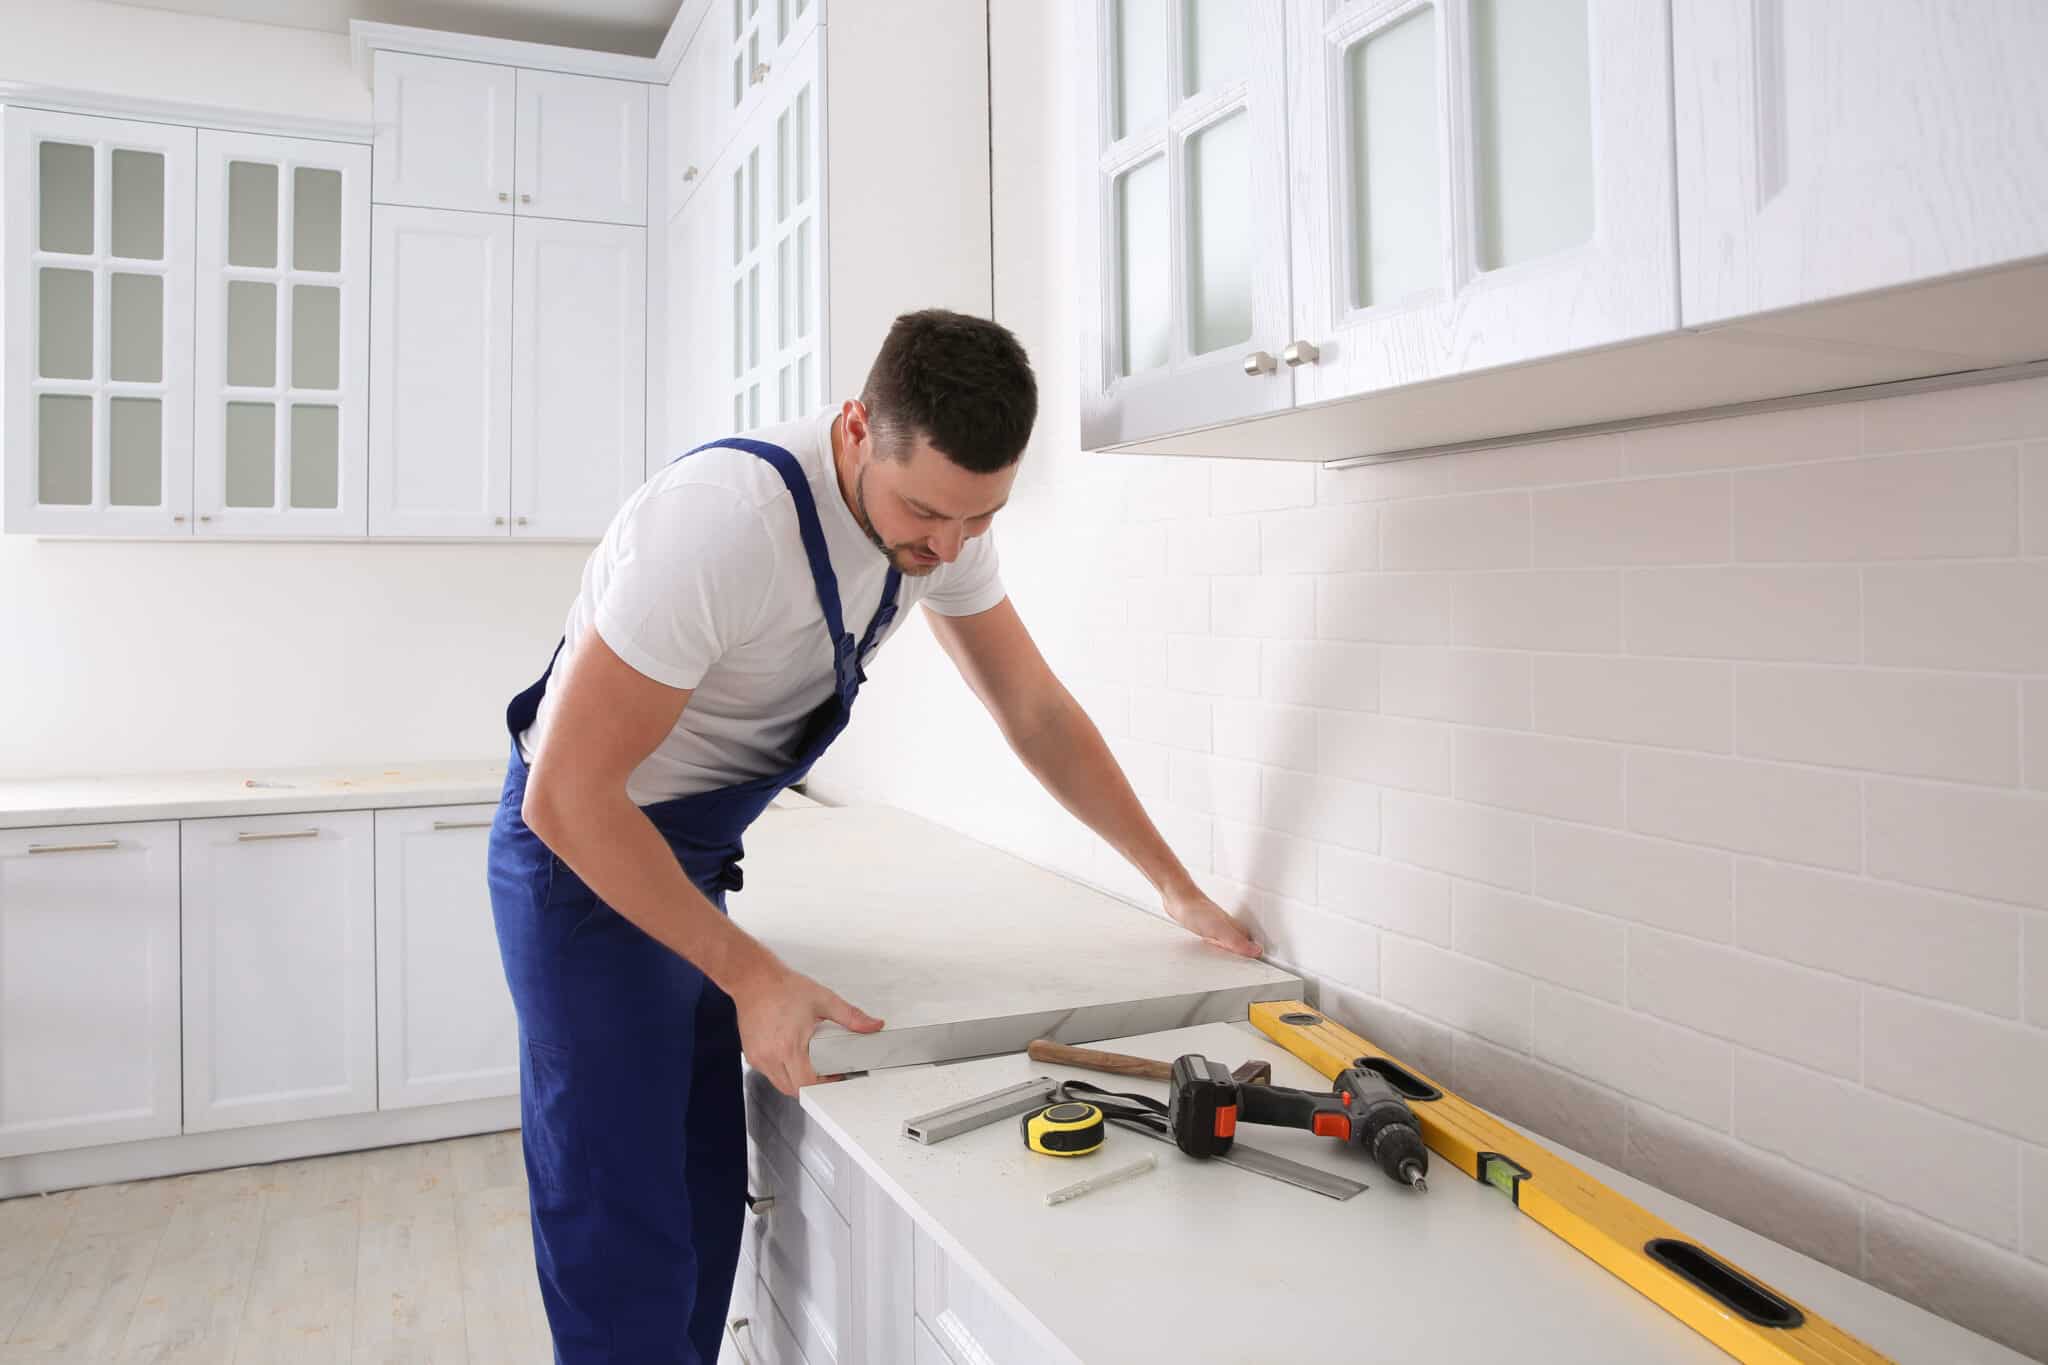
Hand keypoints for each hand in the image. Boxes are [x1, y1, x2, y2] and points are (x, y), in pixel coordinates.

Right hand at [732, 959, 883, 1096]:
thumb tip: (872, 1025)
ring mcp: (759, 1058)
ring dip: (796, 1080)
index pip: (807, 1084)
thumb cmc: (783, 988)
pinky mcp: (752, 1056)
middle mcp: (771, 1056)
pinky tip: (790, 1055)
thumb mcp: (823, 999)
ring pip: (781, 1085)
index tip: (833, 1075)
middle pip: (794, 1090)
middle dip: (812, 1085)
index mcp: (790, 1045)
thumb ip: (851, 1016)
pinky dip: (782, 1071)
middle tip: (824, 1069)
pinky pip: (770, 1075)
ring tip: (807, 1061)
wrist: (753, 979)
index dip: (824, 1085)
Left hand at [1162, 880, 1261, 957]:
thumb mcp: (1219, 930)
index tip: (1260, 960)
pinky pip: (1215, 937)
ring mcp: (1214, 924)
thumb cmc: (1195, 910)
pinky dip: (1217, 944)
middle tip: (1249, 960)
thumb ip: (1236, 941)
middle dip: (1245, 950)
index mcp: (1233, 926)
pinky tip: (1213, 946)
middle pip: (1240, 940)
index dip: (1254, 951)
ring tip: (1234, 957)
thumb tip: (1256, 950)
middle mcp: (1226, 925)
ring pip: (1228, 938)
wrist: (1177, 897)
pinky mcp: (1203, 926)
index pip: (1249, 941)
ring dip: (1231, 947)